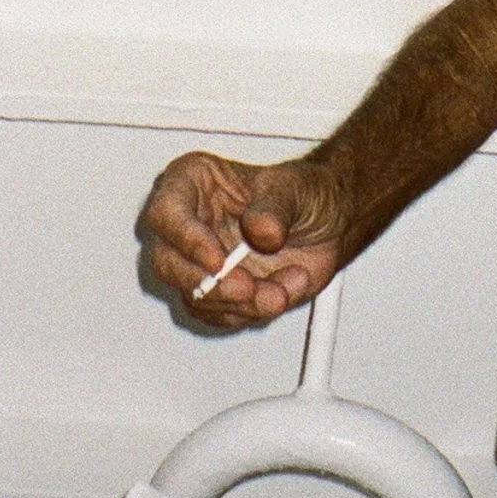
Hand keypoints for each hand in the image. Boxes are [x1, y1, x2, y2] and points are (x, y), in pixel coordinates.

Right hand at [137, 148, 346, 327]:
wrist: (330, 224)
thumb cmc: (305, 193)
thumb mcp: (297, 188)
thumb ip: (277, 208)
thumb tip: (261, 231)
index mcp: (194, 182)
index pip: (166, 211)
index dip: (186, 239)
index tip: (218, 260)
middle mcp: (189, 223)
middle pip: (166, 262)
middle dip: (210, 284)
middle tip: (249, 288)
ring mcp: (200, 261)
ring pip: (194, 297)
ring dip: (241, 303)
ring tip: (282, 288)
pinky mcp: (217, 292)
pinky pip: (219, 316)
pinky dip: (253, 312)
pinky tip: (283, 289)